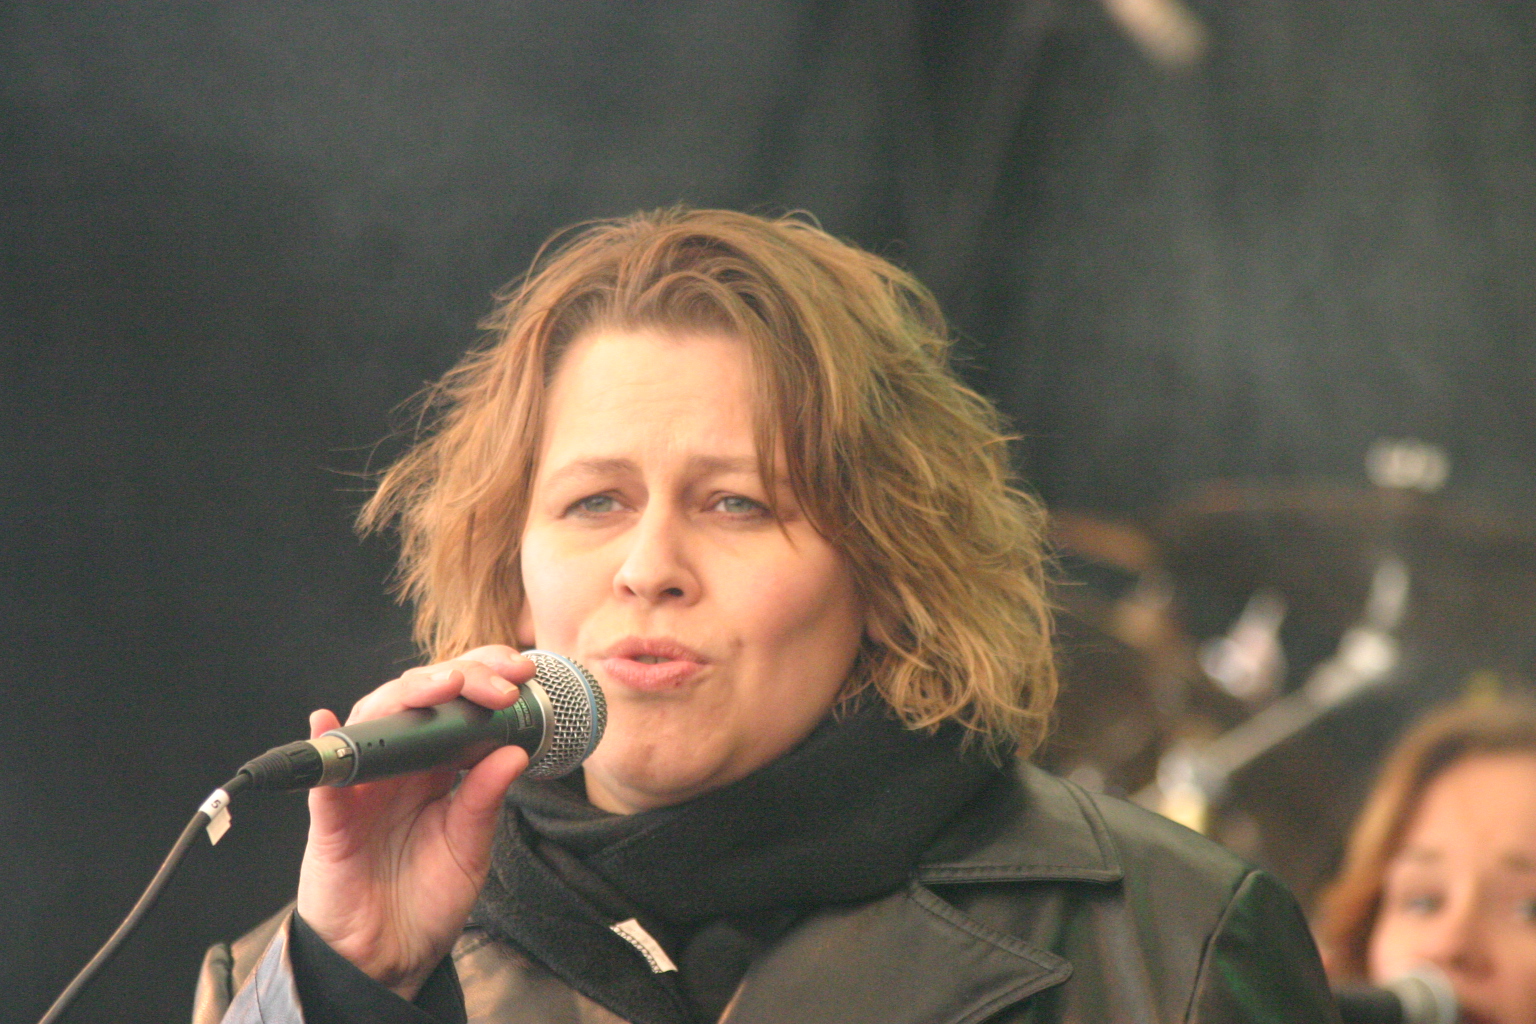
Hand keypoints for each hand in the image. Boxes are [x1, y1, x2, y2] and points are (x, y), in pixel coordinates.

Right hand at [294, 645, 534, 1000]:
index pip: (457, 704)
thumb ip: (486, 801)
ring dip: (408, 695)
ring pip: (376, 719)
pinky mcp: (331, 818)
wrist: (389, 958)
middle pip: (419, 697)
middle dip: (460, 676)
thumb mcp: (470, 849)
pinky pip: (324, 776)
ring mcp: (364, 785)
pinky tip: (329, 721)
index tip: (522, 673)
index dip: (484, 677)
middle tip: (500, 682)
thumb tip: (515, 751)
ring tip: (444, 686)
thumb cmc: (428, 899)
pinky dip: (326, 744)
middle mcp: (399, 766)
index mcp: (437, 767)